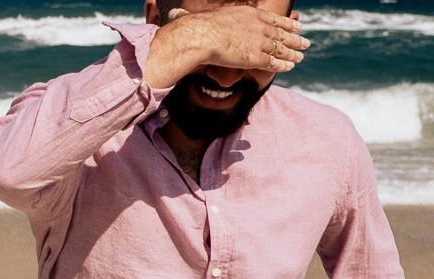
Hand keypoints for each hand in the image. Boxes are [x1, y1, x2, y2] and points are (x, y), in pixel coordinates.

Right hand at [144, 6, 309, 88]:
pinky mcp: (256, 57)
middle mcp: (258, 25)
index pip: (272, 18)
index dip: (285, 23)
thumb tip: (171, 15)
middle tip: (305, 40)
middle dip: (295, 37)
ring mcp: (258, 41)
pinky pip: (274, 61)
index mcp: (248, 14)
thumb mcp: (197, 18)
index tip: (295, 24)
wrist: (199, 36)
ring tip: (302, 55)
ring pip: (281, 47)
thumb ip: (191, 18)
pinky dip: (284, 64)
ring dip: (293, 52)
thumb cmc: (194, 28)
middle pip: (281, 32)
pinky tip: (291, 65)